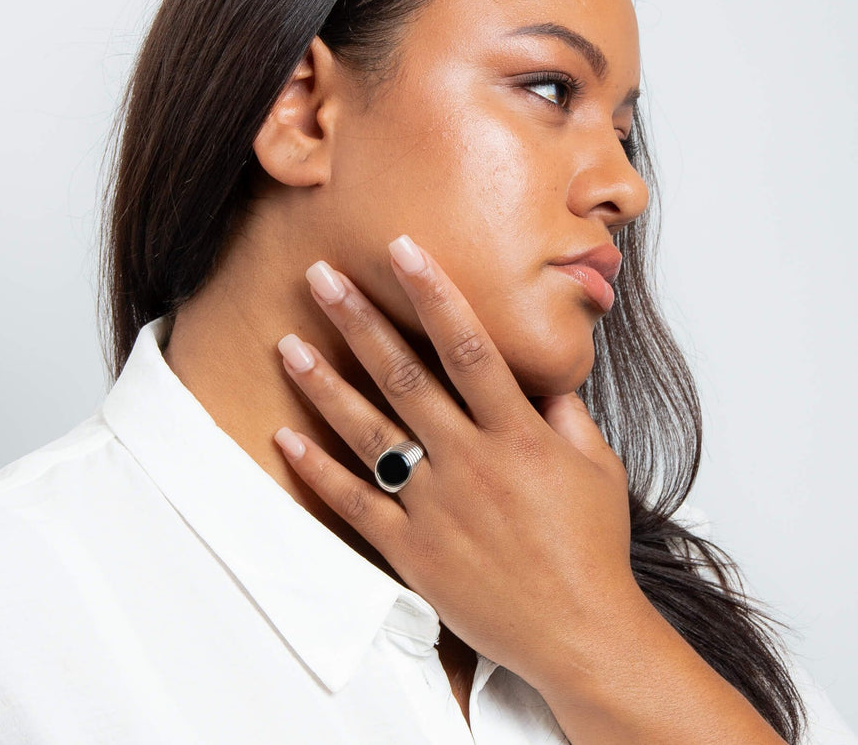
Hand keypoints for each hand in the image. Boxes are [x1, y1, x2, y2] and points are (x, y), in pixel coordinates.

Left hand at [273, 234, 637, 690]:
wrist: (582, 633)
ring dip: (326, 384)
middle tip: (320, 278)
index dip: (434, 293)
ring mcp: (435, 506)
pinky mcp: (411, 550)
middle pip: (404, 377)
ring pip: (368, 432)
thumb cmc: (593, 547)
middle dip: (360, 321)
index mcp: (518, 435)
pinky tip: (287, 437)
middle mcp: (470, 462)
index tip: (403, 250)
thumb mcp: (597, 468)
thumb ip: (566, 412)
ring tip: (288, 345)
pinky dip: (318, 470)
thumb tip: (544, 369)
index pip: (468, 347)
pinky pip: (355, 503)